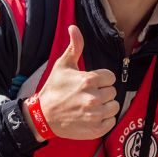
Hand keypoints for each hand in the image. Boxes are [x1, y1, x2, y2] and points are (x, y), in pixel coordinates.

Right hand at [33, 25, 118, 139]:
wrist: (42, 116)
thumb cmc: (54, 89)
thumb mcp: (63, 65)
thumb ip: (74, 46)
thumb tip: (74, 27)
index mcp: (89, 80)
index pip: (111, 77)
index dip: (102, 80)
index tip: (90, 83)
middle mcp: (94, 98)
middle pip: (113, 92)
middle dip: (103, 92)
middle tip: (88, 95)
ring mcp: (95, 115)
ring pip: (114, 106)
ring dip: (105, 106)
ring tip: (91, 106)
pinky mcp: (95, 129)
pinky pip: (111, 122)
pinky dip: (104, 120)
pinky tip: (92, 117)